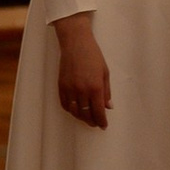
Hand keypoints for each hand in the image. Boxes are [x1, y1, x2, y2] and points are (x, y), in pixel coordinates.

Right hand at [54, 14, 111, 128]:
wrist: (76, 43)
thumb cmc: (93, 56)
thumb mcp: (105, 73)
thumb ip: (106, 91)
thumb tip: (108, 107)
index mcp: (95, 87)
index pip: (98, 111)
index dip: (101, 121)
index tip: (103, 125)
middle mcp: (82, 90)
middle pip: (86, 114)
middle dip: (92, 121)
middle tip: (96, 123)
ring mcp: (70, 89)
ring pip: (74, 111)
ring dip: (81, 118)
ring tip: (86, 118)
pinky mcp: (61, 86)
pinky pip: (64, 104)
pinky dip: (70, 110)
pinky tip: (75, 110)